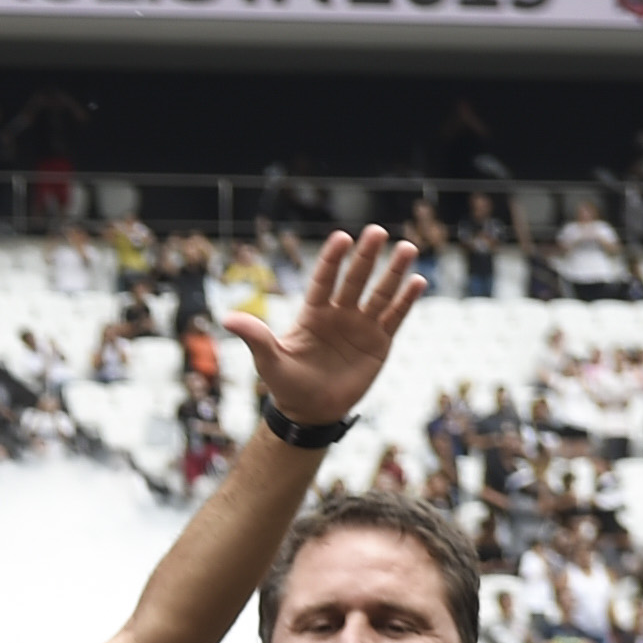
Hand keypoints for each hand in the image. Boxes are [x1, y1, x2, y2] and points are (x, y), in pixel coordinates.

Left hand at [226, 224, 426, 433]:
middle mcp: (339, 314)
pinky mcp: (379, 342)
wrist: (311, 411)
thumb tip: (226, 318)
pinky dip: (406, 300)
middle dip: (365, 256)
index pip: (323, 280)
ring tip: (406, 247)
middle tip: (377, 231)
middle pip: (355, 280)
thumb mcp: (269, 361)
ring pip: (380, 293)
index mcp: (313, 314)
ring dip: (393, 272)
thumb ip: (255, 337)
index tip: (341, 238)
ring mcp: (361, 326)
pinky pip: (395, 317)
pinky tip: (417, 281)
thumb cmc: (286, 385)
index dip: (332, 260)